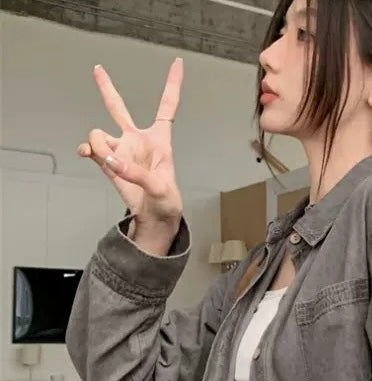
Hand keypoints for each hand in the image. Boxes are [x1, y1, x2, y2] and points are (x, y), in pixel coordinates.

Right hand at [77, 59, 183, 227]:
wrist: (155, 218)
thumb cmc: (167, 202)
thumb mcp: (161, 188)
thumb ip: (138, 174)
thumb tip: (112, 161)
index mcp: (160, 139)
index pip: (167, 106)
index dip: (172, 85)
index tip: (178, 63)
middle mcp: (137, 140)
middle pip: (118, 107)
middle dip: (106, 87)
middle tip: (97, 69)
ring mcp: (120, 150)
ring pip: (98, 133)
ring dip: (97, 143)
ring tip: (107, 159)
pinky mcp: (108, 163)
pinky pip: (90, 149)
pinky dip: (87, 150)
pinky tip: (88, 154)